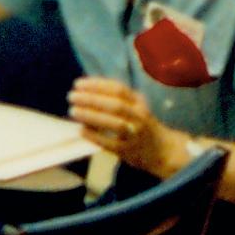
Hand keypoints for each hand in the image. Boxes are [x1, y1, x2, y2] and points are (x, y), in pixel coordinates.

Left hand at [68, 78, 184, 176]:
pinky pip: (110, 143)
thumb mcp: (134, 107)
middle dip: (91, 99)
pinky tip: (82, 130)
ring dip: (92, 116)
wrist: (162, 151)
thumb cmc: (141, 125)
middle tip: (72, 96)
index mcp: (139, 102)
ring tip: (74, 111)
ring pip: (114, 123)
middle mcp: (139, 116)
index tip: (78, 84)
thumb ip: (116, 99)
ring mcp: (135, 134)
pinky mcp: (129, 151)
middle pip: (115, 104)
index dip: (97, 85)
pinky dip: (95, 136)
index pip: (118, 89)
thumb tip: (85, 90)